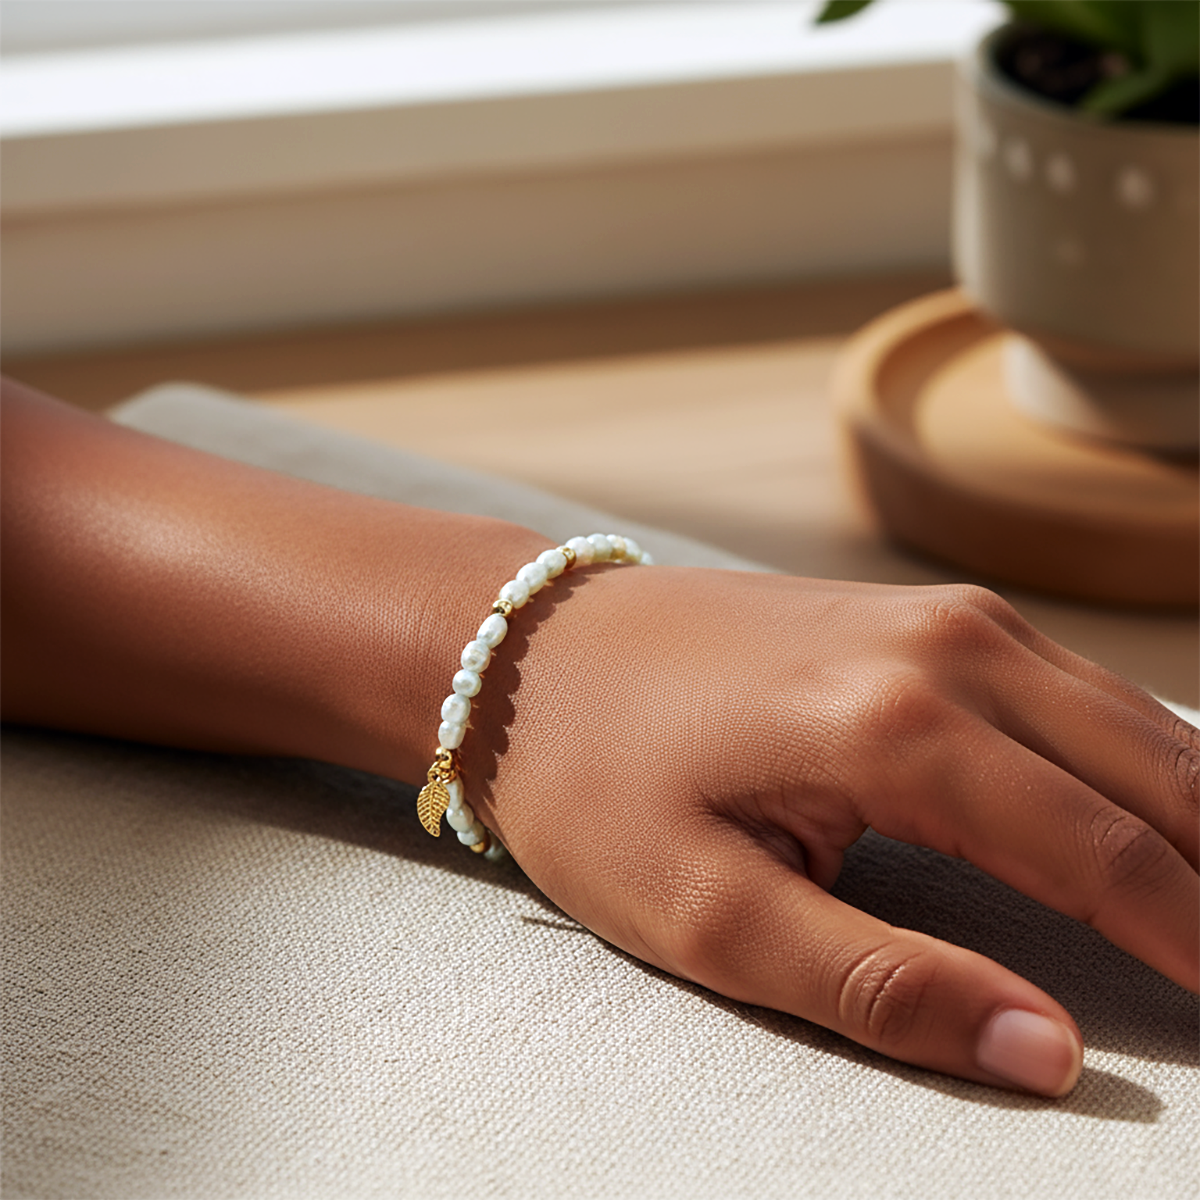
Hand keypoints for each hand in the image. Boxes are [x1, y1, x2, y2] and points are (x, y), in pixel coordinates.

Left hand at [465, 567, 1199, 1096]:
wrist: (534, 649)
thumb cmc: (597, 780)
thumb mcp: (703, 911)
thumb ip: (878, 983)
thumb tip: (1048, 1053)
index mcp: (896, 727)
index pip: (1108, 856)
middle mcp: (949, 649)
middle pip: (1157, 775)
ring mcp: (945, 616)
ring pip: (1133, 722)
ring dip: (1199, 815)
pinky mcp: (927, 614)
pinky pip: (1077, 690)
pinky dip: (1143, 761)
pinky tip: (1161, 814)